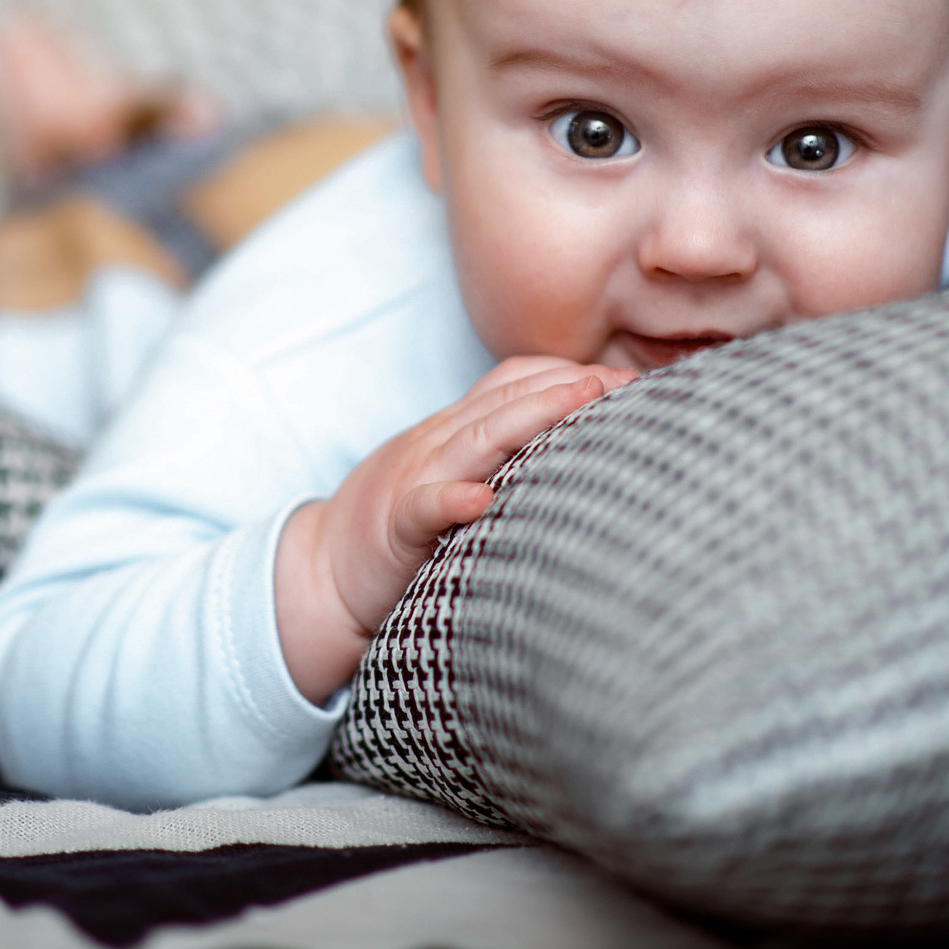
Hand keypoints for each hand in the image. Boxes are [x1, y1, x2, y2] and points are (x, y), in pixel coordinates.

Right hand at [275, 356, 633, 703]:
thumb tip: (574, 449)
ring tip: (579, 401)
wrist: (322, 575)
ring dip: (529, 417)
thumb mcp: (448, 477)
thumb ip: (497, 456)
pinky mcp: (394, 530)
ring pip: (473, 439)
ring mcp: (412, 481)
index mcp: (451, 433)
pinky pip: (422, 507)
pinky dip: (451, 499)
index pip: (511, 381)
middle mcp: (435, 445)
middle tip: (626, 380)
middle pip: (504, 400)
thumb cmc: (399, 530)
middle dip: (568, 385)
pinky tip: (480, 499)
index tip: (625, 375)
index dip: (566, 372)